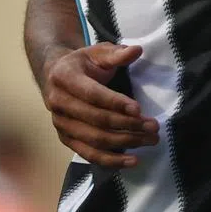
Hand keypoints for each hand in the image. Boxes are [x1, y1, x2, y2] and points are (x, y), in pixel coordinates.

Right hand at [41, 42, 158, 168]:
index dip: (116, 103)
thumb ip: (117, 53)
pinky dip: (110, 160)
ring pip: (94, 140)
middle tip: (154, 127)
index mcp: (65, 78)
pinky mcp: (66, 139)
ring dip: (124, 143)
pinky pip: (88, 154)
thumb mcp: (98, 51)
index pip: (93, 95)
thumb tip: (137, 50)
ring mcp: (61, 124)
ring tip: (150, 141)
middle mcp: (59, 104)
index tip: (139, 109)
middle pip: (96, 120)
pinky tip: (132, 160)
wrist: (56, 76)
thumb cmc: (84, 62)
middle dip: (127, 125)